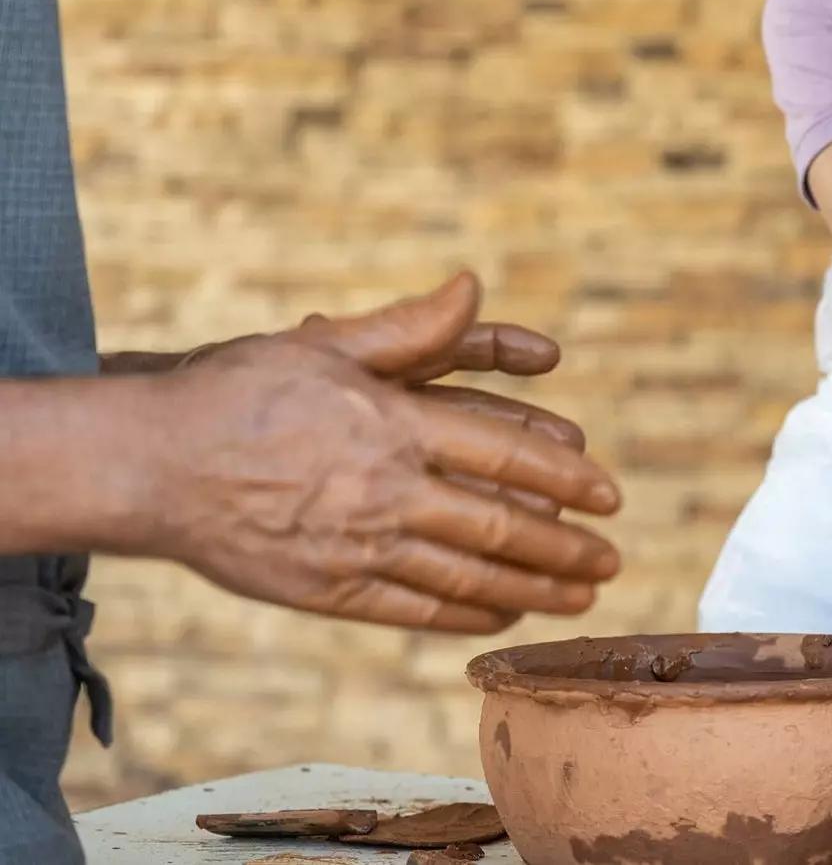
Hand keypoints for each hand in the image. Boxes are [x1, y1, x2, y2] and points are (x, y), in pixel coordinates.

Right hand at [144, 272, 623, 633]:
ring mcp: (358, 547)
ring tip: (581, 596)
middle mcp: (386, 491)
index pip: (505, 455)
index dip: (566, 479)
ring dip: (534, 589)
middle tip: (609, 558)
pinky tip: (505, 616)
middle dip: (565, 546)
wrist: (150, 465)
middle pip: (500, 525)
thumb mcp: (327, 344)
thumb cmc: (239, 392)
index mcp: (394, 425)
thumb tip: (475, 286)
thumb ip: (411, 327)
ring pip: (468, 576)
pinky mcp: (329, 591)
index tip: (608, 496)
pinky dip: (469, 615)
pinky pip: (416, 610)